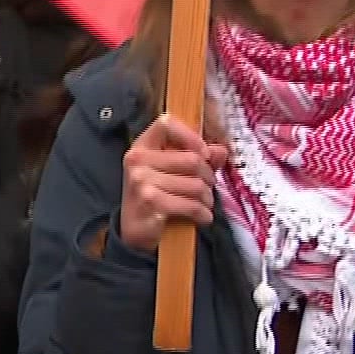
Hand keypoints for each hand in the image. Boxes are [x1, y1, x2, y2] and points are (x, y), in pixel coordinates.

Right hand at [118, 115, 227, 250]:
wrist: (133, 230)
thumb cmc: (155, 196)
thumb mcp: (172, 172)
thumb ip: (198, 158)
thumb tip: (221, 150)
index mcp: (142, 147)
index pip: (166, 123)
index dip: (191, 136)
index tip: (203, 153)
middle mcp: (138, 160)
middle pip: (193, 160)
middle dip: (208, 178)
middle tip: (205, 188)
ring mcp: (142, 181)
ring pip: (197, 185)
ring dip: (207, 199)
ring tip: (201, 204)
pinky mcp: (151, 202)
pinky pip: (192, 205)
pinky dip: (203, 215)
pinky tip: (200, 217)